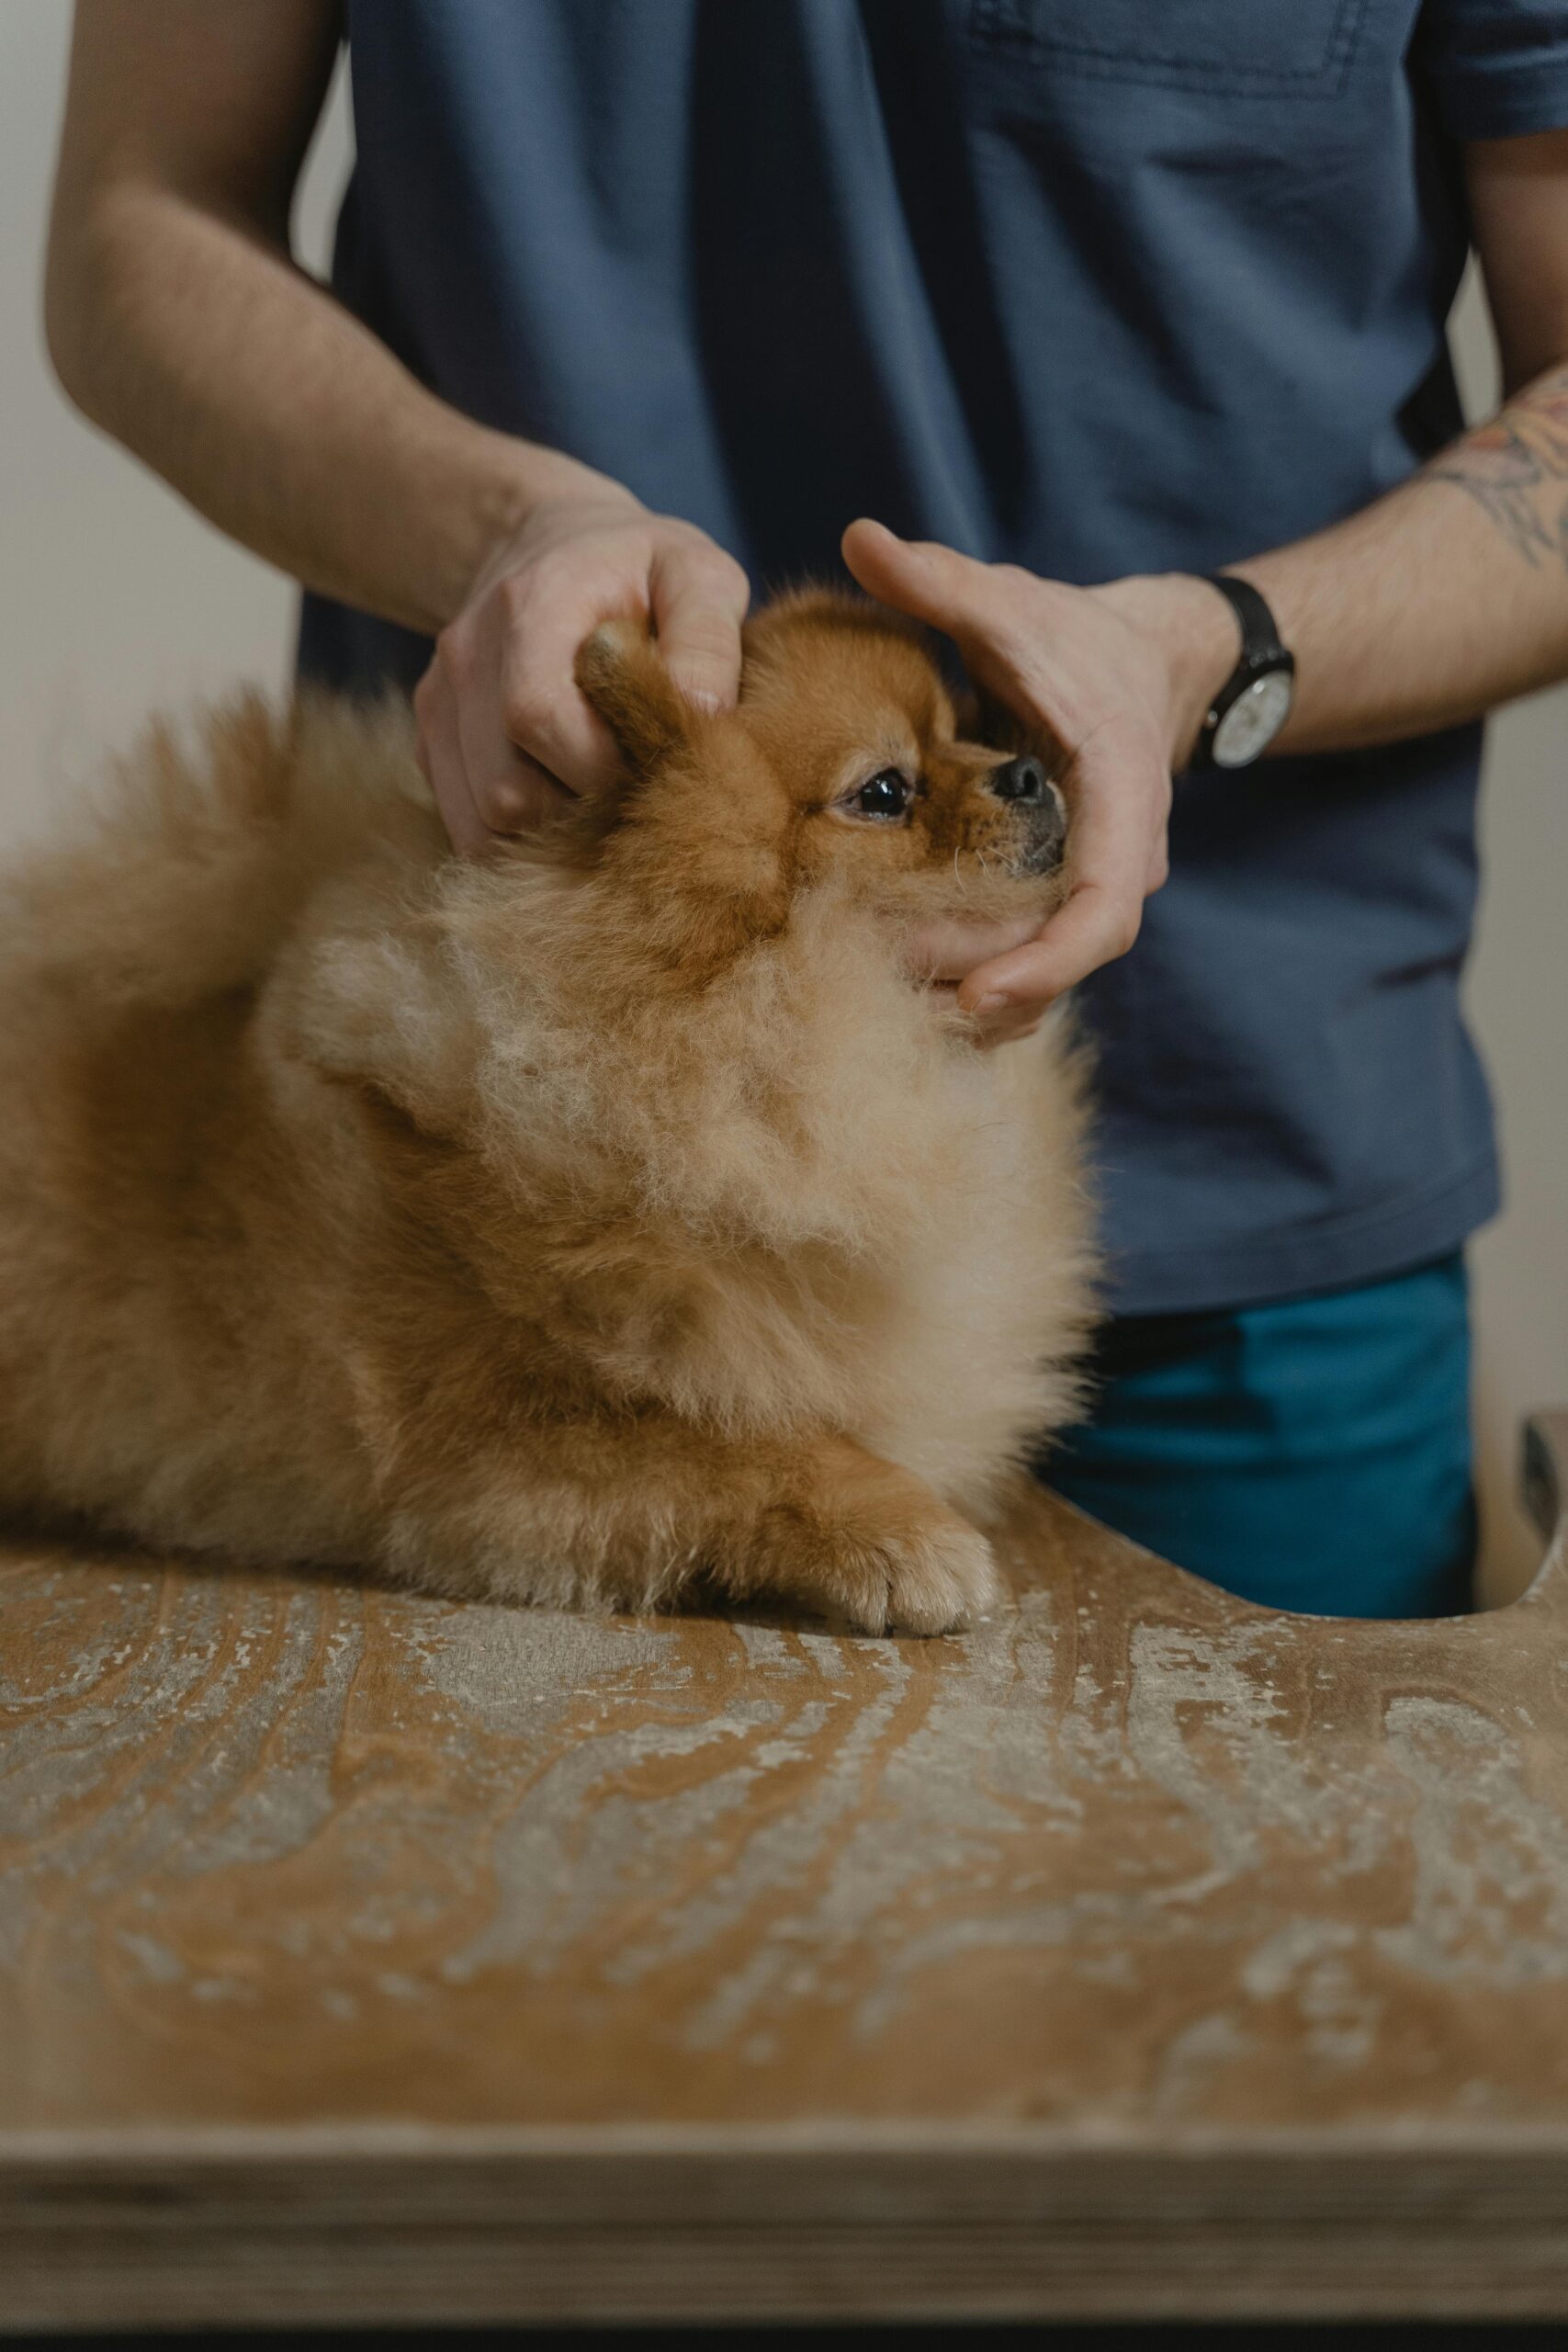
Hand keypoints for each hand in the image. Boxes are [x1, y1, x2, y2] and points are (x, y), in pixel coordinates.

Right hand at [415, 481, 750, 853]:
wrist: (545, 545)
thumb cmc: (638, 569)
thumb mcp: (695, 573)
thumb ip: (708, 640)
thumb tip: (701, 718)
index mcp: (529, 608)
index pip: (539, 718)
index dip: (604, 769)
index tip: (657, 768)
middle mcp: (467, 659)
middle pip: (507, 791)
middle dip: (582, 815)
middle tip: (637, 792)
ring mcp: (440, 706)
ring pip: (481, 826)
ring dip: (549, 836)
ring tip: (603, 800)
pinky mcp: (433, 744)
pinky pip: (466, 830)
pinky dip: (519, 842)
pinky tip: (566, 806)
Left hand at [842, 519, 1235, 1041]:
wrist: (1146, 660)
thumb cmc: (1074, 636)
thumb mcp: (1009, 603)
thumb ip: (938, 581)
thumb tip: (860, 536)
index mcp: (1119, 798)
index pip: (1104, 913)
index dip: (1047, 964)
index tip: (978, 993)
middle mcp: (1120, 861)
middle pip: (1064, 962)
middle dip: (986, 992)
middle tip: (894, 1004)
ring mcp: (1099, 886)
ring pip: (1049, 973)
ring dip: (978, 1001)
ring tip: (892, 1014)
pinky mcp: (1068, 897)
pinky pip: (1034, 959)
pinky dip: (981, 981)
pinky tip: (912, 994)